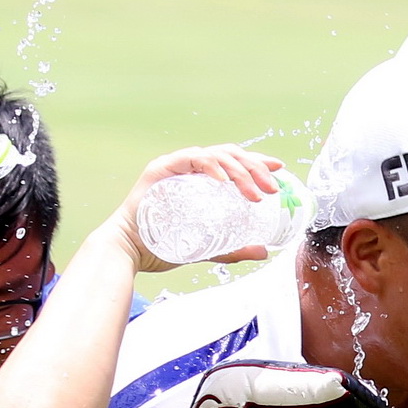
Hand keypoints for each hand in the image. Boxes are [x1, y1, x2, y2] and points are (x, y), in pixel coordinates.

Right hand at [99, 144, 295, 273]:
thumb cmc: (160, 246)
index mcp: (199, 179)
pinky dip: (211, 166)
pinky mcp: (161, 169)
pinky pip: (191, 159)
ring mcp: (174, 166)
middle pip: (229, 155)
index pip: (233, 163)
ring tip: (255, 192)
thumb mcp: (205, 247)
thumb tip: (263, 250)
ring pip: (215, 155)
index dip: (257, 163)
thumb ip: (232, 248)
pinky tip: (226, 180)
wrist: (128, 253)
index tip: (279, 170)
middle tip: (272, 188)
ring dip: (240, 170)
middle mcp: (188, 167)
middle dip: (255, 167)